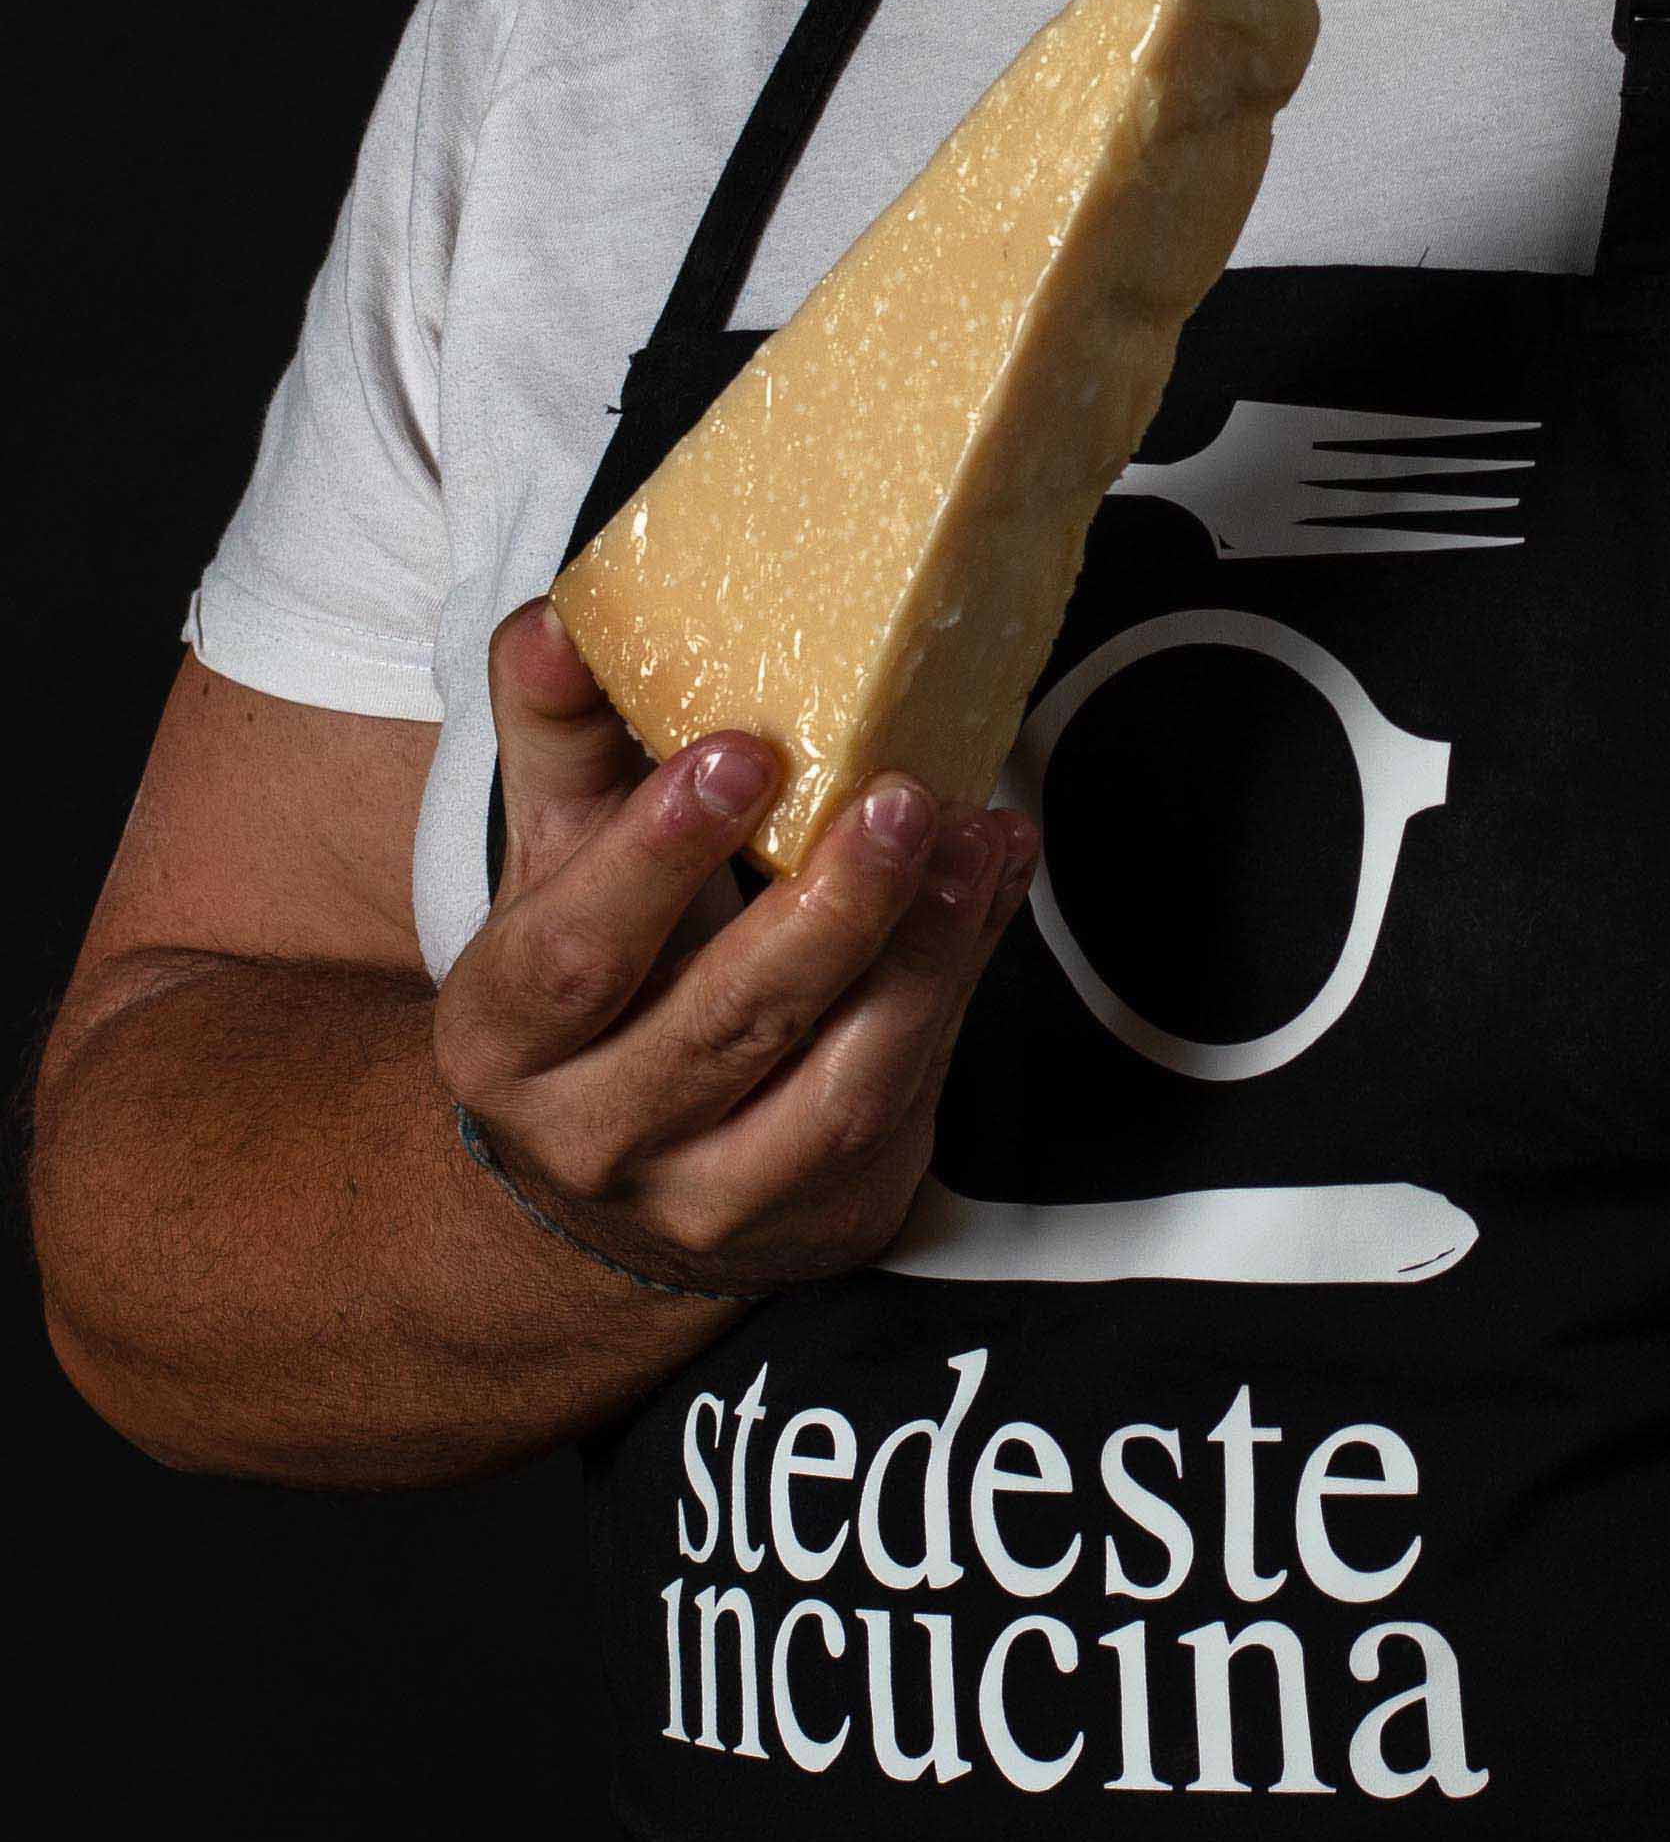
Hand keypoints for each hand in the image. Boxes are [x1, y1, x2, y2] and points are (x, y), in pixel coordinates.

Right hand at [435, 596, 1038, 1293]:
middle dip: (825, 910)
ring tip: (972, 838)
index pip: (573, 955)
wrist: (608, 1175)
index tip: (740, 750)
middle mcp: (594, 1138)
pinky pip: (905, 1102)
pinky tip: (989, 885)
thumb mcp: (558, 856)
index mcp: (507, 1038)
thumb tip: (564, 621)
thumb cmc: (598, 973)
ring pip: (834, 1087)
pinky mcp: (820, 1220)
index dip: (654, 856)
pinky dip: (960, 986)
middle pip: (722, 1025)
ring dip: (921, 956)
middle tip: (899, 796)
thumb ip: (561, 734)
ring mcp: (712, 1198)